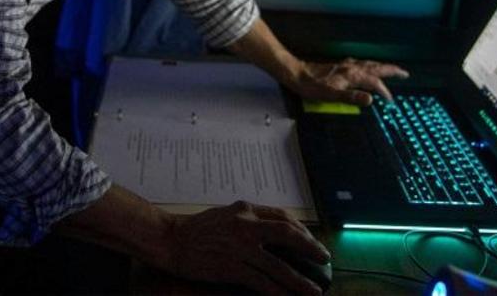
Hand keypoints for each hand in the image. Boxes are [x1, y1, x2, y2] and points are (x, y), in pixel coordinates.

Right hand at [166, 200, 329, 294]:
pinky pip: (262, 283)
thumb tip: (272, 232)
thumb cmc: (197, 229)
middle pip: (287, 234)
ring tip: (314, 291)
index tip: (312, 241)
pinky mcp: (231, 268)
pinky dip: (278, 293)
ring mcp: (239, 247)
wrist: (171, 239)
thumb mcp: (226, 215)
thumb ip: (248, 220)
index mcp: (246, 210)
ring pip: (278, 265)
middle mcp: (246, 225)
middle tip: (325, 260)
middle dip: (310, 248)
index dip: (302, 230)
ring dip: (300, 281)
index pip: (282, 216)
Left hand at [288, 57, 408, 105]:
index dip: (384, 92)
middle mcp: (352, 67)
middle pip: (376, 67)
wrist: (297, 74)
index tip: (390, 101)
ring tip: (392, 70)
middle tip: (404, 73)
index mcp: (352, 75)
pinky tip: (368, 68)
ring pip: (370, 64)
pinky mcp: (341, 66)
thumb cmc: (312, 86)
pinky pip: (362, 64)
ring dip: (383, 67)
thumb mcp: (331, 95)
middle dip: (392, 70)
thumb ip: (352, 97)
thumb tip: (371, 99)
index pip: (375, 82)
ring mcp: (346, 65)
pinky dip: (371, 66)